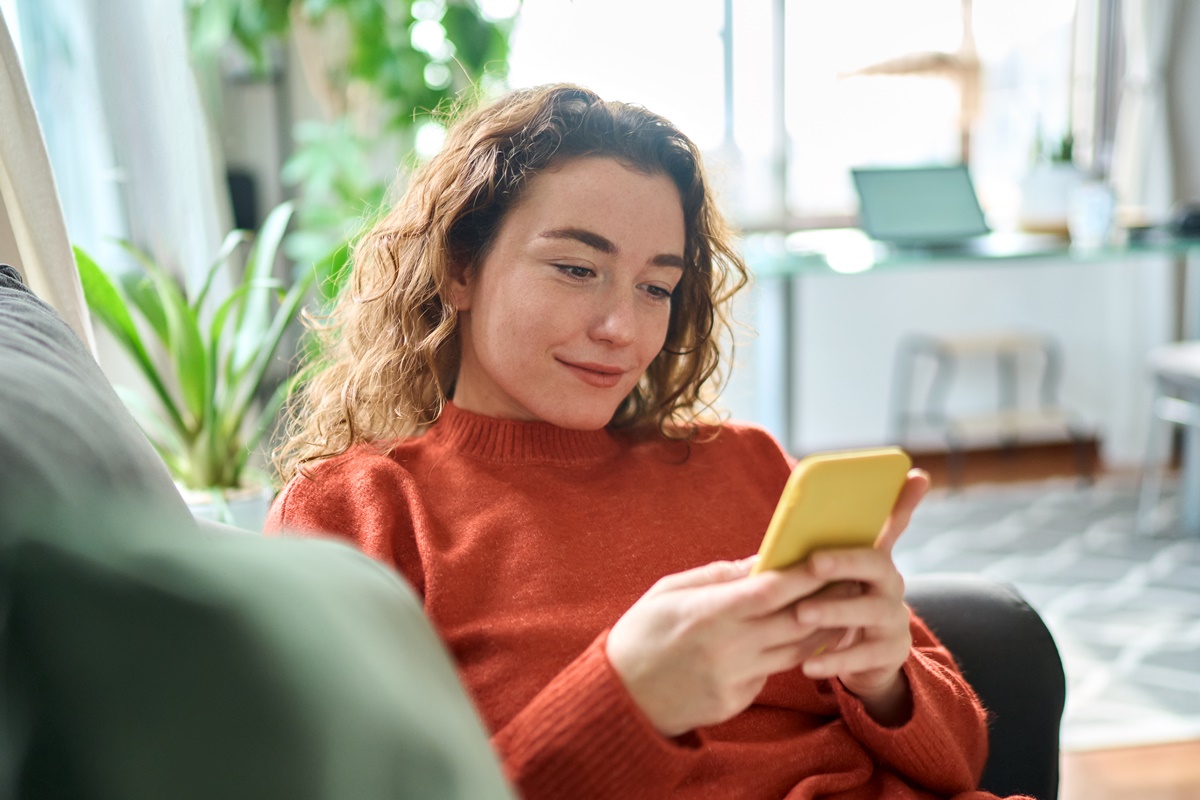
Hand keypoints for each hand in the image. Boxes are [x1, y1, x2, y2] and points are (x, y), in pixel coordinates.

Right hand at [606, 557, 844, 736]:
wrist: (621, 696)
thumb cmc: (641, 633)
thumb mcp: (669, 591)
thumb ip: (717, 576)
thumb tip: (760, 561)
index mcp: (708, 613)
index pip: (771, 591)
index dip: (804, 575)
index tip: (828, 558)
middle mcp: (727, 648)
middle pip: (794, 622)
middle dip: (827, 599)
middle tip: (852, 580)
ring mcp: (734, 678)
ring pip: (795, 652)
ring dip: (822, 630)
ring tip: (842, 609)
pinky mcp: (737, 701)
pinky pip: (771, 674)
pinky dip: (789, 655)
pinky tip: (803, 641)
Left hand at [793, 469, 930, 723]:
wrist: (864, 660)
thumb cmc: (840, 604)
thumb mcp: (834, 576)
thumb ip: (821, 548)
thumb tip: (795, 520)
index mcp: (875, 558)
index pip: (893, 523)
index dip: (905, 501)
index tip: (914, 475)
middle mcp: (891, 584)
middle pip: (877, 563)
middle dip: (845, 561)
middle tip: (813, 562)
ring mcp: (893, 618)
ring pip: (870, 610)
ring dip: (834, 610)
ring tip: (801, 613)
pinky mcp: (890, 653)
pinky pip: (862, 655)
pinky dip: (833, 659)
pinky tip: (808, 664)